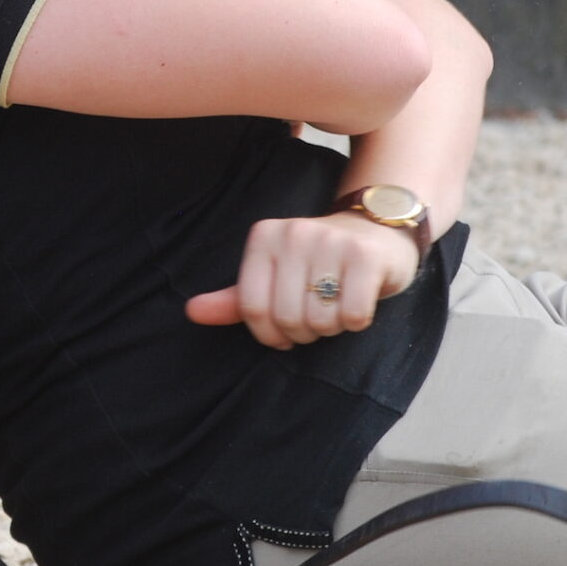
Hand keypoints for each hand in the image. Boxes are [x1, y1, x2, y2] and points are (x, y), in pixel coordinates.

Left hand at [184, 212, 419, 348]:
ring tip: (337, 306)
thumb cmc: (317, 263)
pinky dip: (357, 320)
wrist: (375, 231)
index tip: (283, 334)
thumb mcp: (273, 276)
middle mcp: (293, 233)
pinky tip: (358, 301)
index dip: (269, 334)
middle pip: (287, 317)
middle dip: (304, 332)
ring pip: (321, 320)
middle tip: (316, 317)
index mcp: (263, 237)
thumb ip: (235, 298)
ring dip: (331, 327)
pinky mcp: (365, 255)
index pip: (252, 308)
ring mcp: (331, 241)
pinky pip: (353, 315)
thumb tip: (191, 312)